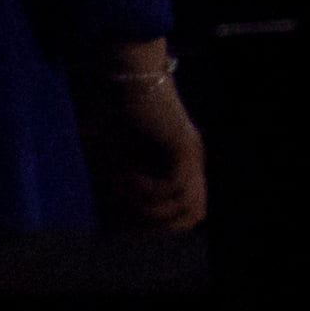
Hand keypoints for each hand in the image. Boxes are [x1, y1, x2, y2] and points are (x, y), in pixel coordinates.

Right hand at [83, 44, 207, 233]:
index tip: (127, 227)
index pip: (190, 214)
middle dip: (158, 224)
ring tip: (122, 189)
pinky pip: (171, 186)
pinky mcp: (184, 146)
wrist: (133, 82)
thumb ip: (128, 190)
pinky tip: (125, 177)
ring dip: (148, 207)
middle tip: (126, 216)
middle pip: (195, 214)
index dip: (162, 228)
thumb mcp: (124, 162)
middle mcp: (194, 164)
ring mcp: (193, 155)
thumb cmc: (124, 119)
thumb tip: (114, 226)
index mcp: (185, 169)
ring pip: (185, 205)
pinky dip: (146, 190)